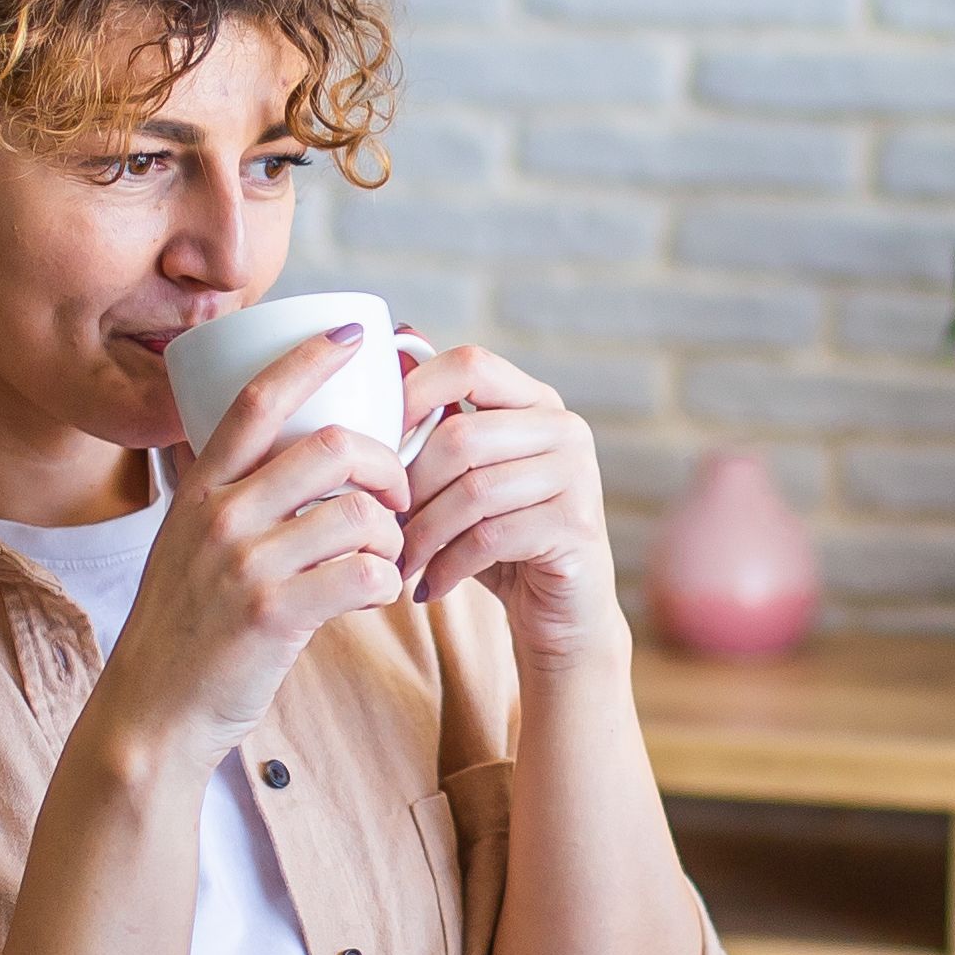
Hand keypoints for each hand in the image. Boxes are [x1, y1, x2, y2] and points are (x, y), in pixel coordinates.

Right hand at [101, 328, 408, 763]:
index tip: (354, 335)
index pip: (258, 398)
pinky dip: (385, 583)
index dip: (310, 357)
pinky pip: (364, 574)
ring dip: (392, 536)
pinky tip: (371, 597)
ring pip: (360, 514)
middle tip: (399, 496)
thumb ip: (234, 495)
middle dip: (386, 464)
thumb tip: (301, 449)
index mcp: (201, 488)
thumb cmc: (186, 625)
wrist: (152, 711)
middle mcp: (220, 515)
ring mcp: (245, 564)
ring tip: (383, 558)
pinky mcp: (273, 614)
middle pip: (331, 446)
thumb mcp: (189, 543)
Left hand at [394, 339, 623, 667]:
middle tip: (383, 524)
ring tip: (401, 561)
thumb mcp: (463, 477)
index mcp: (535, 400)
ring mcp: (578, 475)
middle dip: (410, 487)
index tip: (377, 443)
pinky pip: (490, 537)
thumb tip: (395, 343)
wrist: (561, 611)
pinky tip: (430, 585)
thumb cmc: (499, 538)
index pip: (469, 364)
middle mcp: (565, 428)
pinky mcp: (576, 525)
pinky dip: (448, 565)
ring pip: (473, 492)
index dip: (414, 394)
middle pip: (461, 437)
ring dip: (424, 535)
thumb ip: (437, 423)